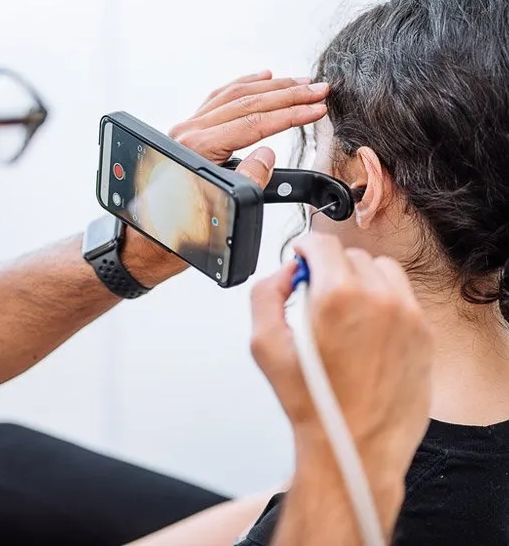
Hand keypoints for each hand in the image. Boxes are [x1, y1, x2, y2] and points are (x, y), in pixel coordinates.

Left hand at [123, 71, 328, 284]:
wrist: (145, 244)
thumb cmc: (176, 235)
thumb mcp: (216, 214)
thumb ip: (246, 181)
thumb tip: (268, 156)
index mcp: (195, 149)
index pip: (253, 123)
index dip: (290, 115)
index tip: (317, 109)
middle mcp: (187, 134)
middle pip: (245, 103)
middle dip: (287, 94)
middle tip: (319, 90)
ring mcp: (185, 131)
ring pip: (233, 97)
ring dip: (270, 88)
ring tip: (299, 83)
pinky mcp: (187, 134)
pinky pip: (218, 100)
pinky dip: (242, 86)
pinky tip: (261, 78)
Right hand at [250, 234, 431, 528]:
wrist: (354, 445)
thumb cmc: (314, 404)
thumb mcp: (264, 346)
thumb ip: (265, 295)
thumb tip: (284, 273)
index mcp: (337, 297)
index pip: (322, 243)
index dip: (304, 247)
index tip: (301, 257)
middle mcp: (377, 299)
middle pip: (349, 255)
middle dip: (329, 268)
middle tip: (317, 295)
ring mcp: (406, 315)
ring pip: (381, 269)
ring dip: (359, 278)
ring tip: (345, 309)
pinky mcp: (424, 333)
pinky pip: (403, 295)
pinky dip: (384, 299)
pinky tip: (367, 325)